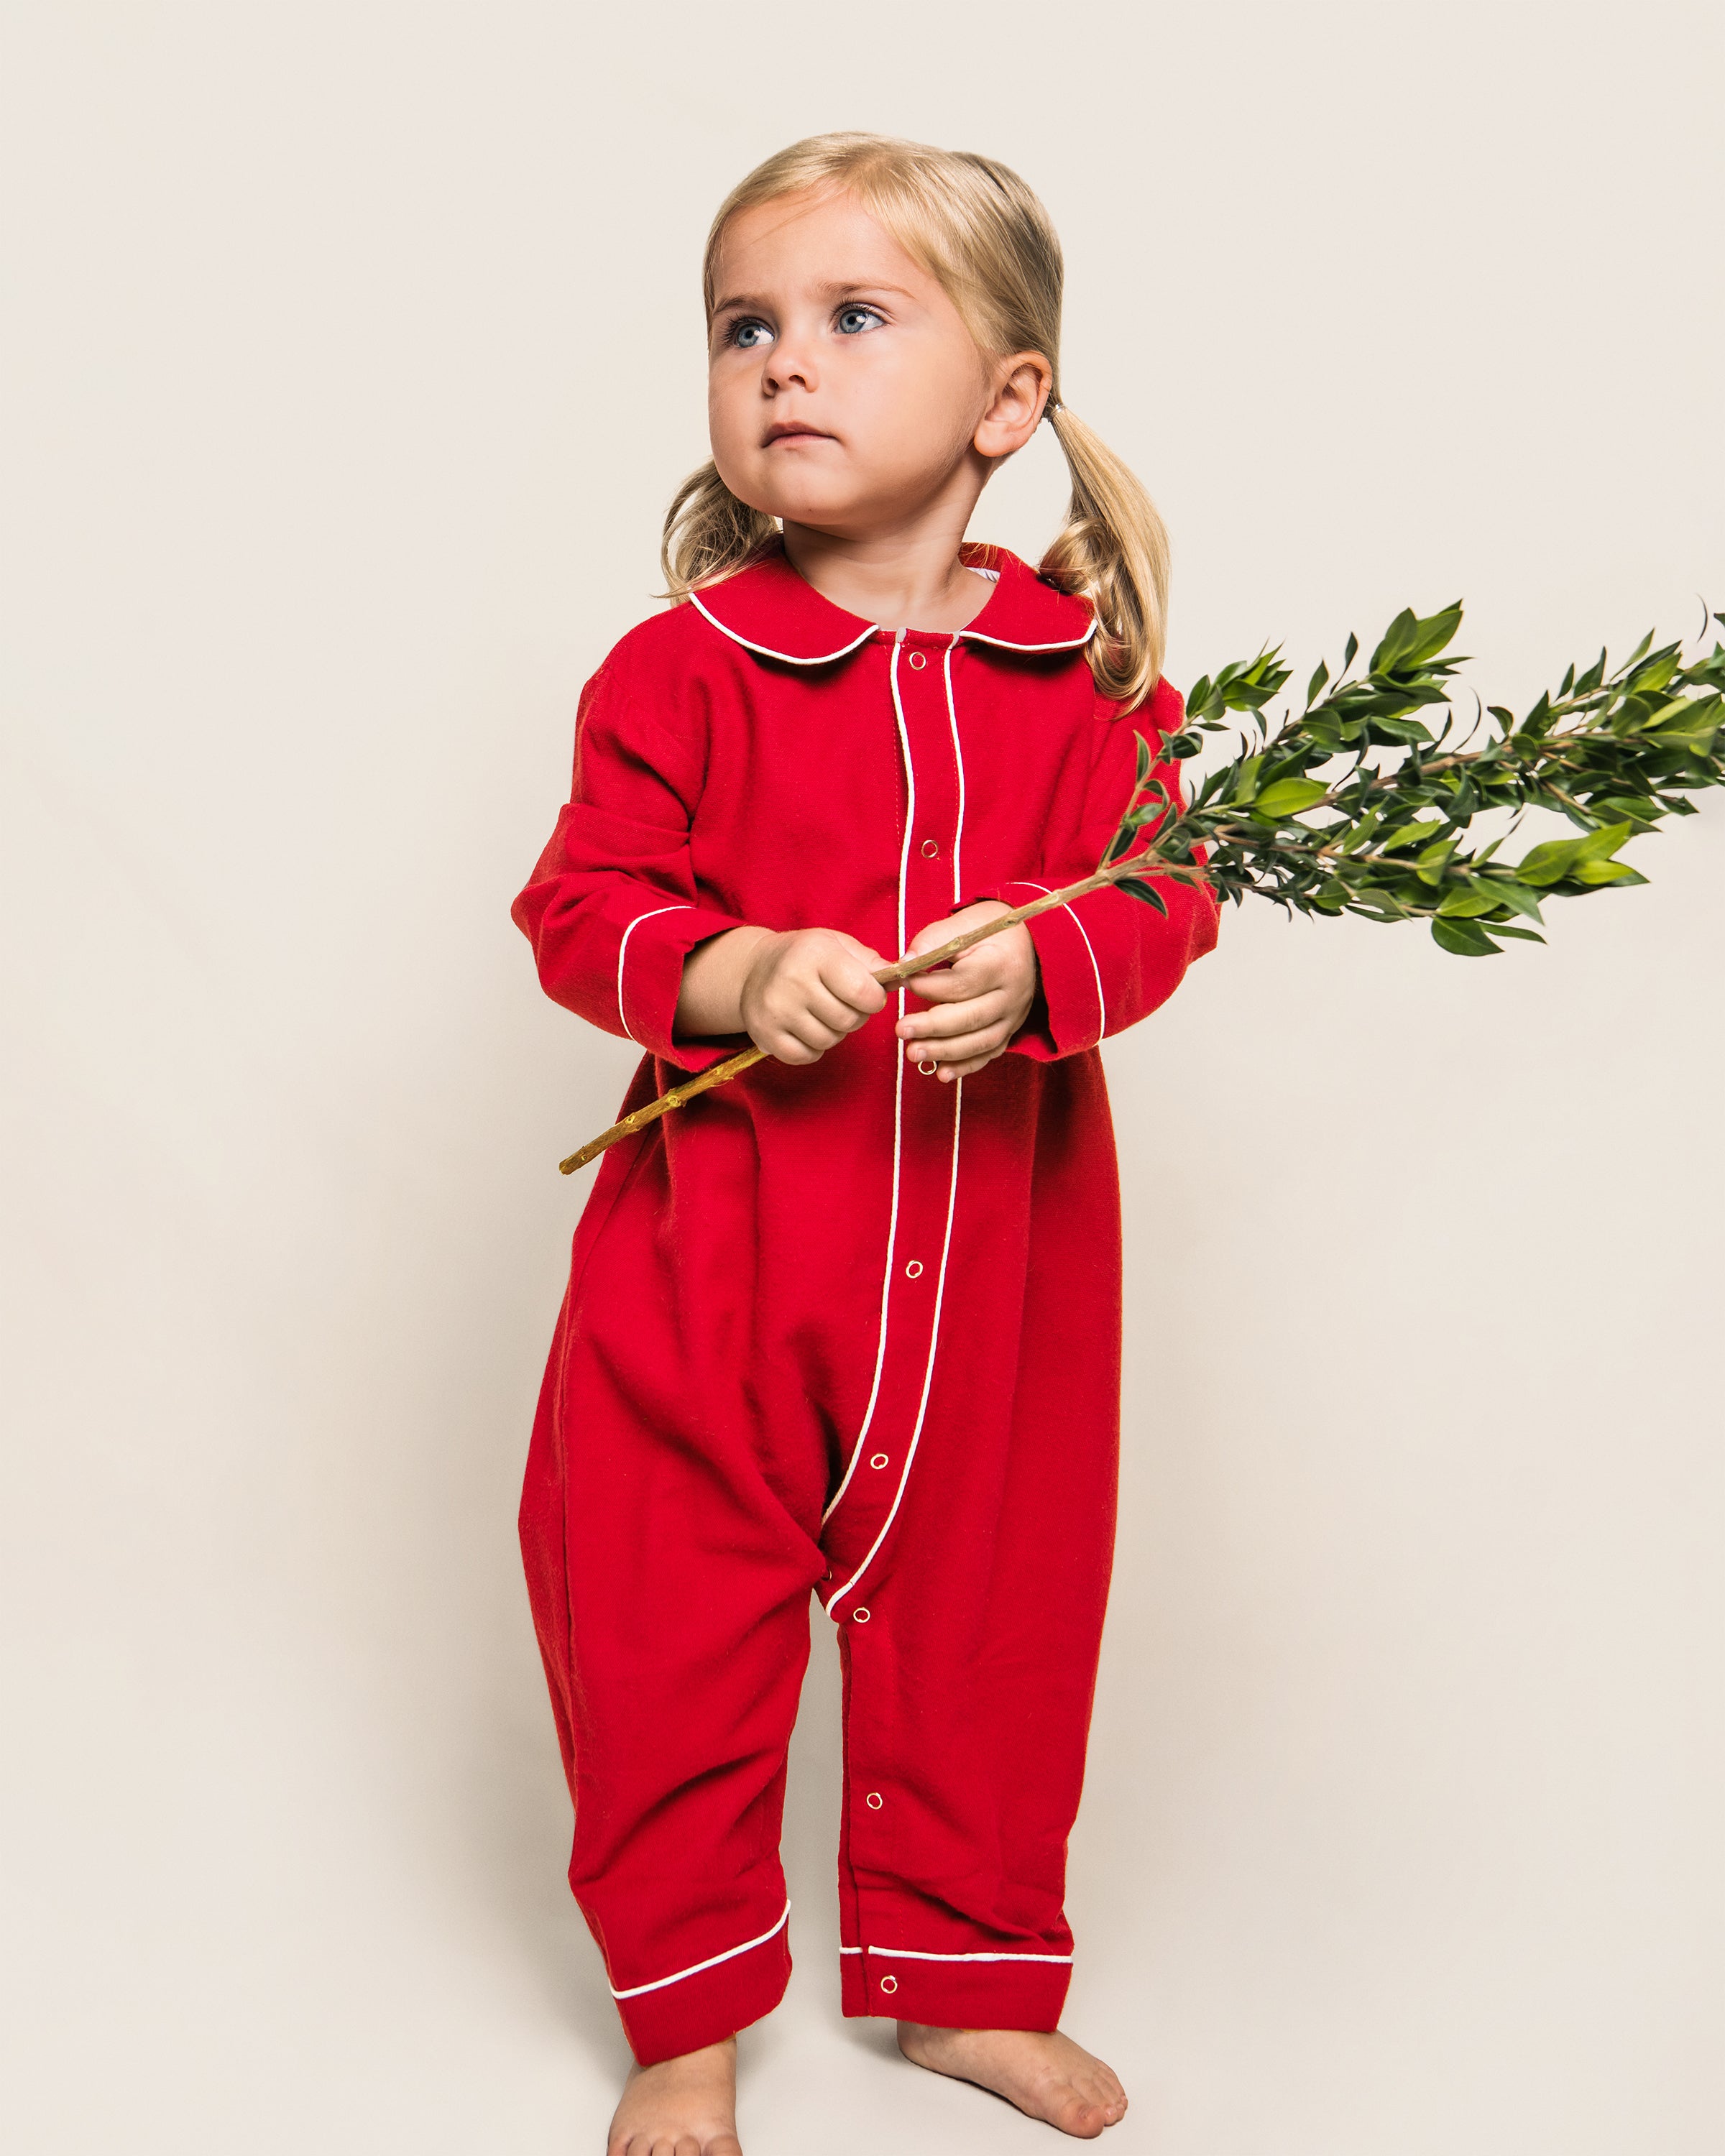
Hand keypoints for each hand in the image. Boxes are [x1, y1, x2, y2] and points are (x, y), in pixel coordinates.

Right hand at [738, 927, 889, 1064]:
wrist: (752, 968)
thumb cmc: (805, 956)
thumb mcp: (837, 945)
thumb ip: (871, 961)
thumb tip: (901, 978)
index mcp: (815, 954)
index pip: (862, 991)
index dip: (874, 998)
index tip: (868, 994)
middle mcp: (792, 982)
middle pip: (848, 1020)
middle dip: (855, 1015)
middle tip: (843, 1003)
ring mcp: (775, 1011)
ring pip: (829, 1040)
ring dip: (835, 1032)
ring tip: (823, 1013)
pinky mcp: (765, 1036)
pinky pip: (807, 1055)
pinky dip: (814, 1047)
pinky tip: (807, 1027)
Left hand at [896, 902, 1037, 1081]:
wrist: (1026, 945)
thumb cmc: (989, 932)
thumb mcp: (963, 925)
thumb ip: (933, 942)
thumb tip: (904, 964)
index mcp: (1000, 964)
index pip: (963, 983)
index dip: (929, 986)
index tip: (903, 981)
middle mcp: (1011, 995)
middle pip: (971, 1017)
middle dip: (932, 1027)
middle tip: (901, 1030)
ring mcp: (1013, 1017)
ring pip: (980, 1042)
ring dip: (945, 1051)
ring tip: (913, 1052)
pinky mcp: (1010, 1031)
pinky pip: (989, 1054)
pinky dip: (966, 1066)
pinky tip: (941, 1073)